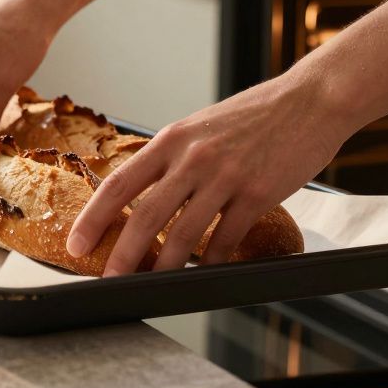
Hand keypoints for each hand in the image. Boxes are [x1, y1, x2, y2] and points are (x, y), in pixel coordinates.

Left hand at [65, 72, 357, 274]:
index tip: (77, 243)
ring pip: (184, 236)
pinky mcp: (257, 193)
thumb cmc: (255, 116)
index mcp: (171, 139)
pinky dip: (212, 262)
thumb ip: (173, 158)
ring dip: (165, 269)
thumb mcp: (201, 127)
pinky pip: (226, 240)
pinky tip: (205, 272)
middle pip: (145, 217)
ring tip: (153, 286)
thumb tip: (144, 194)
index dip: (93, 218)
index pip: (119, 183)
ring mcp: (225, 176)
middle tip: (108, 280)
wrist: (311, 100)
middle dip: (122, 256)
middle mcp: (192, 157)